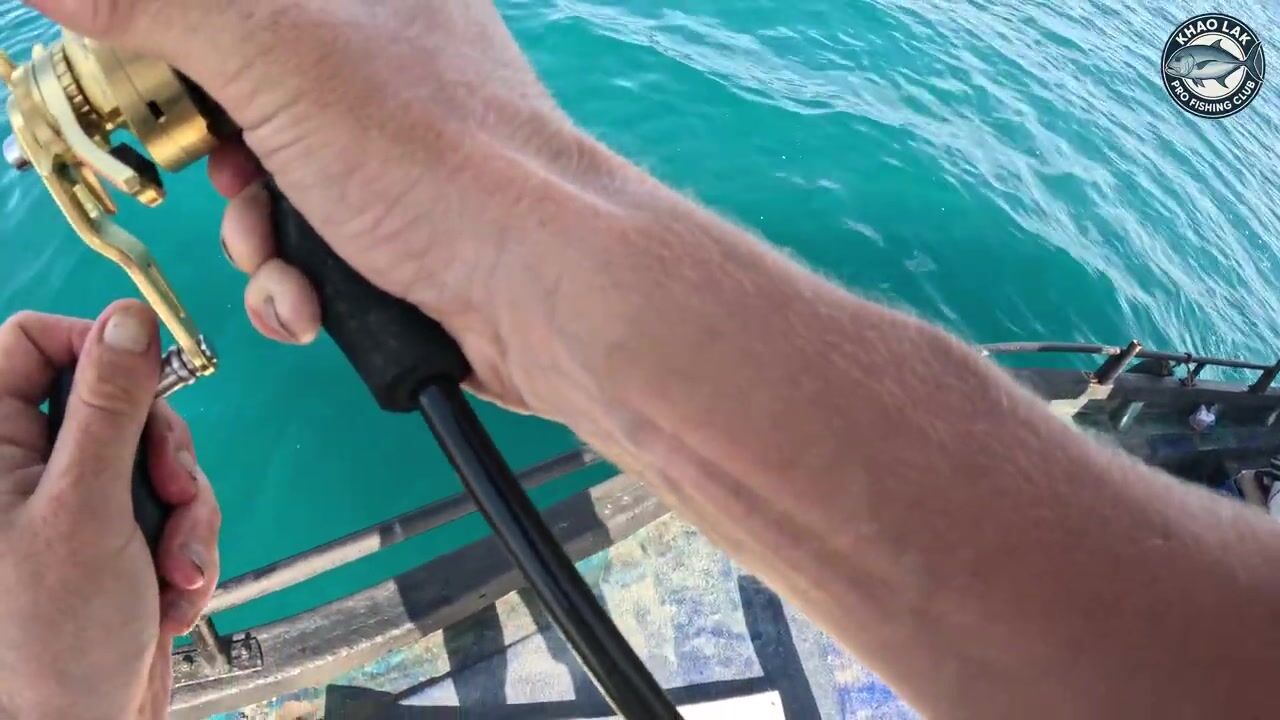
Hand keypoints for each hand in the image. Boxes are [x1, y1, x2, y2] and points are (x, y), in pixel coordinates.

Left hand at [0, 303, 221, 718]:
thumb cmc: (53, 636)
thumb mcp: (89, 509)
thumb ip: (110, 408)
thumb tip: (128, 320)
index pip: (31, 341)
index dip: (96, 346)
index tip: (148, 379)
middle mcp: (28, 465)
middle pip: (117, 398)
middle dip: (163, 453)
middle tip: (172, 494)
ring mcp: (76, 501)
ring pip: (156, 454)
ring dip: (186, 512)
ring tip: (175, 569)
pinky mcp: (117, 533)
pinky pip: (173, 504)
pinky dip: (187, 545)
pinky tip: (172, 590)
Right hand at [30, 0, 643, 408]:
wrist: (540, 290)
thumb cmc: (439, 160)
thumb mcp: (277, 56)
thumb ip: (165, 8)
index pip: (240, 12)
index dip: (184, 43)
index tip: (158, 80)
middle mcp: (381, 71)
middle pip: (241, 97)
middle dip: (218, 159)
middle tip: (231, 175)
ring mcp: (390, 159)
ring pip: (268, 188)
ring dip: (257, 239)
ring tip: (289, 258)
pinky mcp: (394, 236)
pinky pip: (308, 253)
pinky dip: (295, 286)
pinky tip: (315, 302)